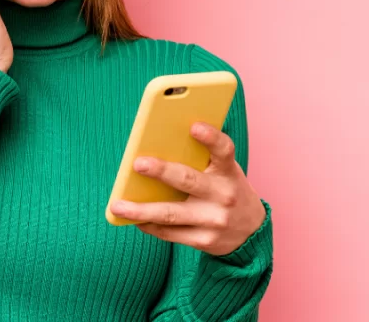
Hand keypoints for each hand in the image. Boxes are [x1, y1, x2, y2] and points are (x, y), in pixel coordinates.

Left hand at [109, 122, 266, 255]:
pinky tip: (133, 219)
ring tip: (117, 206)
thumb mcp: (223, 172)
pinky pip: (170, 234)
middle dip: (161, 172)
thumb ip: (200, 160)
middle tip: (137, 163)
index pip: (224, 150)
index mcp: (228, 172)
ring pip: (171, 214)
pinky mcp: (204, 241)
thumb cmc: (226, 190)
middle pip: (187, 181)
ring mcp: (214, 221)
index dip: (211, 138)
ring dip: (141, 210)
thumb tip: (156, 145)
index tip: (194, 126)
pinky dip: (148, 225)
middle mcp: (224, 196)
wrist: (251, 232)